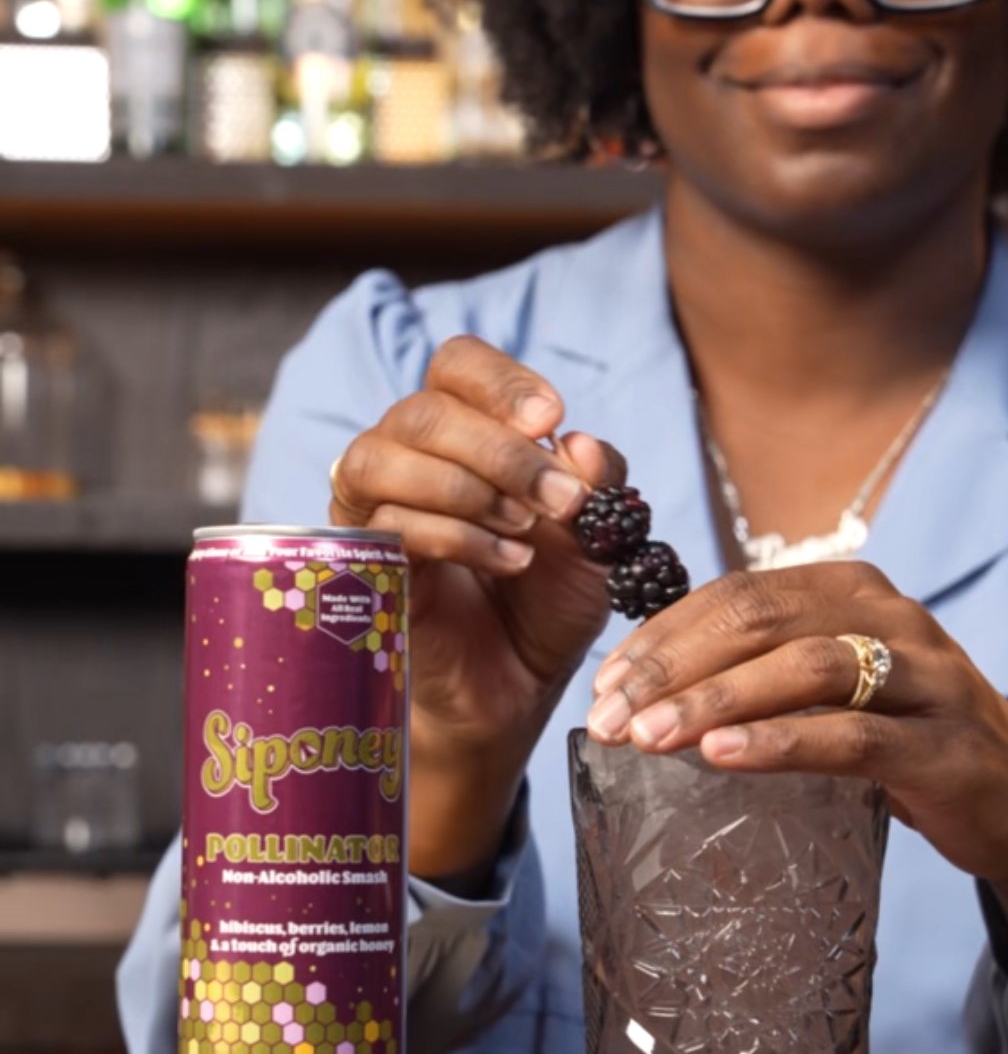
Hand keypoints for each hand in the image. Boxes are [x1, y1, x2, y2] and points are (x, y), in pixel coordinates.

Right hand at [330, 336, 618, 875]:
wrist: (517, 688)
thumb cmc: (547, 602)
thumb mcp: (596, 538)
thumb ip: (599, 483)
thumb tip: (578, 442)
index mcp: (465, 433)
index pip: (458, 365)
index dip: (500, 381)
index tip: (552, 418)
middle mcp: (409, 460)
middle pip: (423, 410)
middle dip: (500, 449)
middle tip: (558, 498)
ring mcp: (375, 512)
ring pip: (383, 457)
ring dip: (466, 486)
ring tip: (526, 528)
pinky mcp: (362, 566)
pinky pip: (386, 525)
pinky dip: (455, 536)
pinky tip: (509, 562)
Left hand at [587, 562, 1007, 979]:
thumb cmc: (908, 741)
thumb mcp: (838, 689)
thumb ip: (768, 671)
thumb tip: (650, 685)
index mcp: (854, 591)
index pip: (739, 593)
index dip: (663, 634)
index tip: (605, 683)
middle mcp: (893, 617)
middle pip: (761, 619)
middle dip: (673, 666)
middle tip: (609, 716)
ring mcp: (927, 677)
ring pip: (806, 668)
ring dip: (715, 701)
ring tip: (649, 737)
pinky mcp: (946, 746)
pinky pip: (853, 736)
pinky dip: (779, 743)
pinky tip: (721, 759)